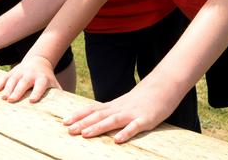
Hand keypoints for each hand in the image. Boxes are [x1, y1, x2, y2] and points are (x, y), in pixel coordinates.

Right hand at [0, 55, 59, 102]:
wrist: (39, 61)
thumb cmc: (47, 78)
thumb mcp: (54, 84)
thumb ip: (58, 95)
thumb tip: (64, 110)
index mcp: (42, 79)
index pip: (40, 86)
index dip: (36, 93)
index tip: (32, 101)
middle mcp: (30, 75)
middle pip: (23, 83)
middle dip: (18, 91)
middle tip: (12, 100)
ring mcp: (20, 72)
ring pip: (13, 80)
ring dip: (7, 89)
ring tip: (3, 98)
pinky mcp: (12, 72)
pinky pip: (5, 77)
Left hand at [63, 81, 178, 143]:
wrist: (163, 86)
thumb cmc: (142, 98)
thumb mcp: (123, 104)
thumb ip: (110, 111)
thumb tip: (95, 120)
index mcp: (114, 106)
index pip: (92, 109)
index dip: (78, 115)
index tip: (64, 121)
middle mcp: (120, 109)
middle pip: (98, 116)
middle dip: (82, 123)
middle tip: (68, 130)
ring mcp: (132, 114)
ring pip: (112, 121)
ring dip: (98, 128)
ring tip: (85, 135)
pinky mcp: (146, 119)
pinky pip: (134, 127)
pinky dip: (125, 133)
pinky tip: (117, 141)